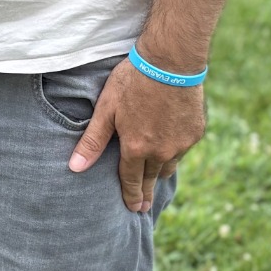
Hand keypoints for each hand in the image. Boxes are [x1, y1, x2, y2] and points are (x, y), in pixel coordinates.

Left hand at [68, 60, 205, 211]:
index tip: (133, 209)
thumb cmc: (134, 80)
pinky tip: (170, 148)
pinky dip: (174, 151)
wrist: (172, 61)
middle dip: (146, 194)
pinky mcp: (195, 132)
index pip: (131, 180)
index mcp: (137, 148)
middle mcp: (161, 152)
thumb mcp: (106, 108)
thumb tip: (75, 167)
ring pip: (169, 166)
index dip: (130, 196)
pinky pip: (182, 149)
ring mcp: (181, 143)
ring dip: (160, 172)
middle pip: (151, 179)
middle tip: (144, 208)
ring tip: (154, 178)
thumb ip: (93, 141)